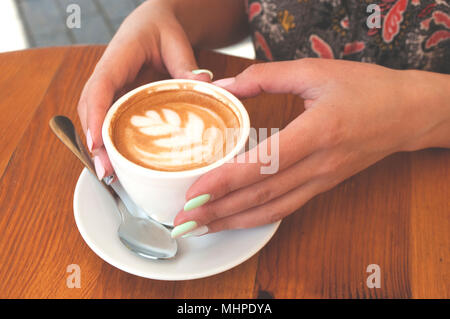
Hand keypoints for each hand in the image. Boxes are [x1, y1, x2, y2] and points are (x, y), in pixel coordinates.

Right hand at [77, 0, 212, 180]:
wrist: (152, 24)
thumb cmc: (160, 28)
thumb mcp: (175, 41)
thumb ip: (185, 64)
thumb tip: (205, 84)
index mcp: (117, 59)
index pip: (100, 88)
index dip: (96, 116)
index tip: (97, 143)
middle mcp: (106, 76)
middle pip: (91, 110)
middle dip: (95, 142)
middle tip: (107, 172)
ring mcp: (109, 89)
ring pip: (96, 118)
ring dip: (100, 146)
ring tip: (110, 174)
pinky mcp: (116, 98)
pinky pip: (108, 120)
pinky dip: (109, 141)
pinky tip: (118, 162)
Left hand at [171, 58, 449, 237]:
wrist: (407, 113)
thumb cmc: (365, 89)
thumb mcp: (315, 71)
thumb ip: (265, 76)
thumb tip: (224, 85)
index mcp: (317, 132)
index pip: (263, 164)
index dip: (226, 181)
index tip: (194, 192)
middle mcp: (319, 164)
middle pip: (262, 195)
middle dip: (220, 210)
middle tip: (185, 219)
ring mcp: (322, 180)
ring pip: (273, 209)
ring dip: (235, 221)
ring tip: (203, 226)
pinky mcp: (323, 185)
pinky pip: (287, 207)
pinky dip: (259, 218)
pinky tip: (237, 220)